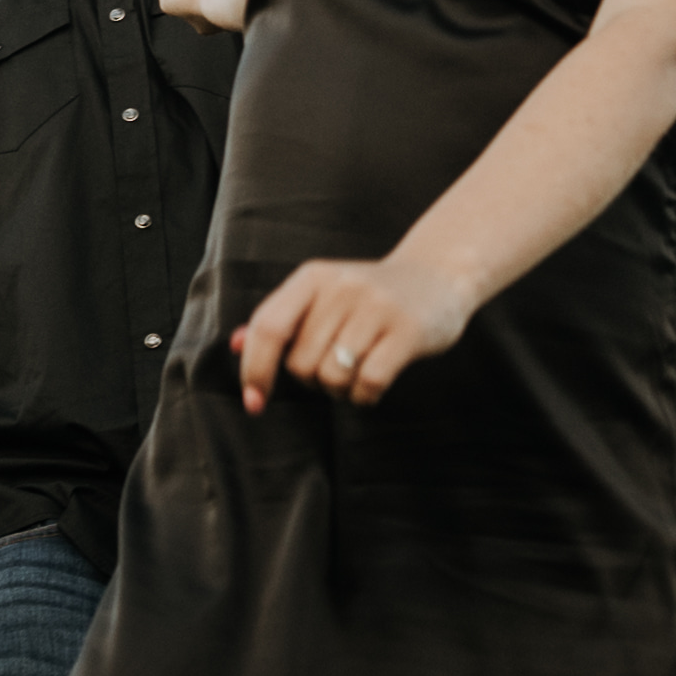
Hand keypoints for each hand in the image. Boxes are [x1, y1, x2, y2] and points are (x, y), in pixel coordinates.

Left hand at [234, 254, 472, 413]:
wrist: (439, 274)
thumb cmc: (369, 295)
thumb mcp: (322, 295)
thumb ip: (281, 320)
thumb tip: (235, 345)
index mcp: (313, 277)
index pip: (268, 328)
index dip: (255, 370)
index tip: (254, 402)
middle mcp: (342, 287)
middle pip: (301, 364)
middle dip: (312, 380)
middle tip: (336, 364)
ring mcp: (376, 308)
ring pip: (332, 378)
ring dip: (341, 390)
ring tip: (357, 370)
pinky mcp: (407, 332)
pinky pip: (368, 384)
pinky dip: (365, 396)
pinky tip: (374, 383)